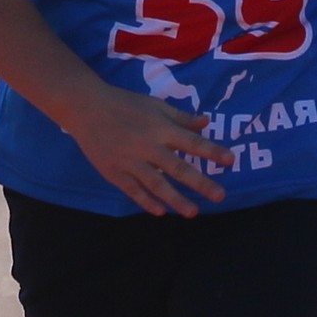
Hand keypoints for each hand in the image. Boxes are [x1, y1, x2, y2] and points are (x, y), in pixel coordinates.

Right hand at [64, 81, 232, 216]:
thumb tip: (206, 122)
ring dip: (176, 199)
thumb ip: (181, 117)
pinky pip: (133, 190)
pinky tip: (161, 212)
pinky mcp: (114, 171)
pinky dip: (146, 202)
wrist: (86, 108)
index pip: (191, 141)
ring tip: (193, 212)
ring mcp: (130, 161)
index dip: (212, 151)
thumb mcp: (155, 105)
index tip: (230, 161)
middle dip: (200, 183)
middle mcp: (148, 146)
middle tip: (220, 196)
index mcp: (160, 128)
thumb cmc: (125, 104)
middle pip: (178, 167)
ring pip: (156, 184)